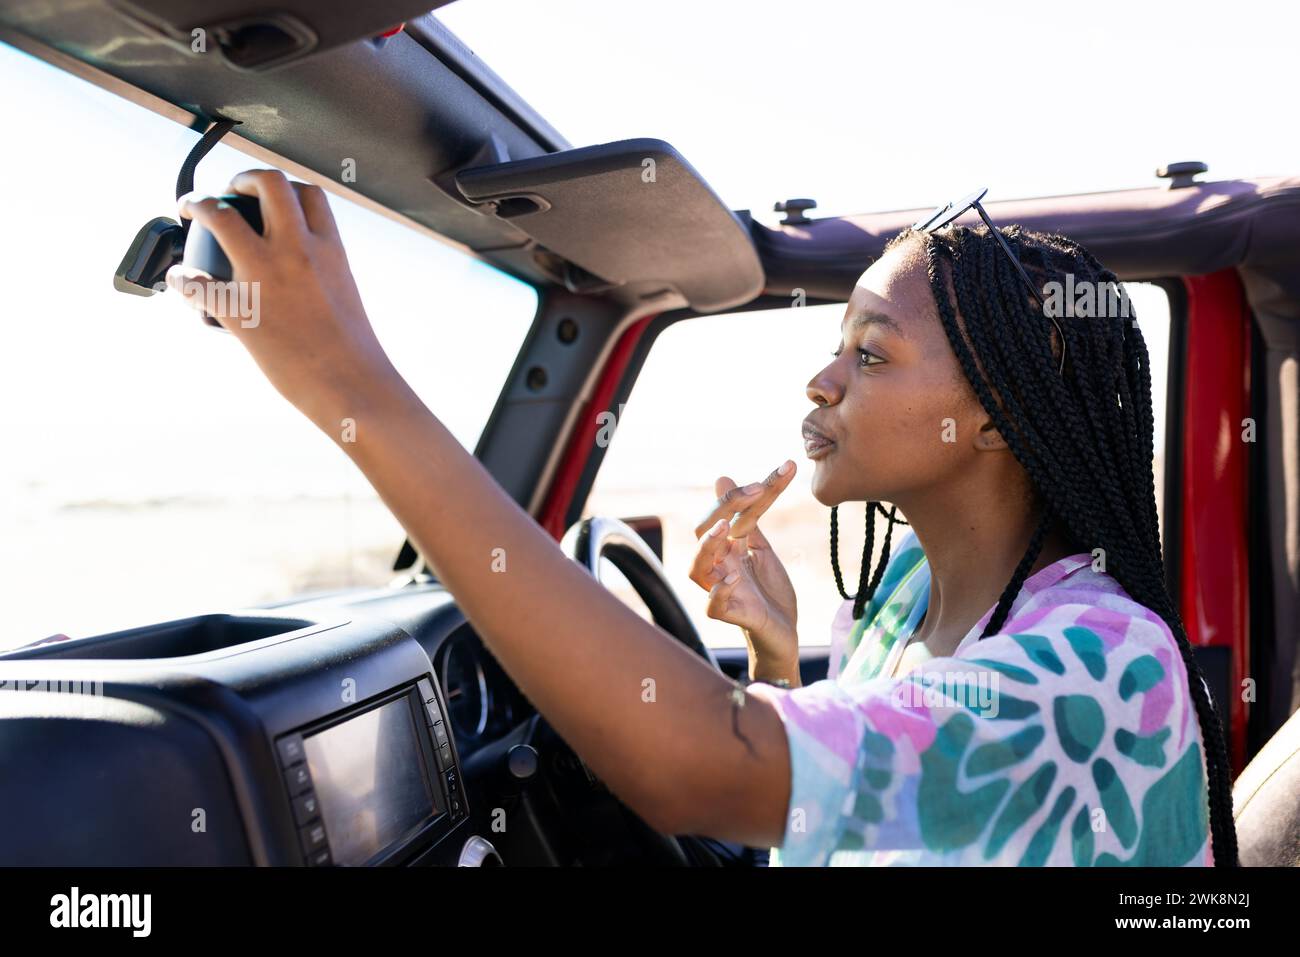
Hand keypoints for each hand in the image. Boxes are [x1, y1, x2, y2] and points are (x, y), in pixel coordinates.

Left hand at [165, 170, 399, 425]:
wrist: (353, 385)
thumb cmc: (354, 352)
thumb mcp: (344, 296)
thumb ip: (321, 272)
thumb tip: (301, 274)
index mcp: (329, 248)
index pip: (308, 192)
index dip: (285, 185)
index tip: (269, 194)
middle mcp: (296, 250)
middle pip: (266, 183)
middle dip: (241, 178)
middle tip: (228, 193)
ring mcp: (265, 275)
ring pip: (218, 215)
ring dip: (198, 205)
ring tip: (191, 210)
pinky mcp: (238, 309)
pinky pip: (194, 281)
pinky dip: (182, 277)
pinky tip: (181, 280)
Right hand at [689, 461, 798, 682]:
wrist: (783, 632)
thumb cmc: (768, 591)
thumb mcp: (760, 547)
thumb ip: (747, 516)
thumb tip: (722, 476)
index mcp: (726, 547)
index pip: (727, 512)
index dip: (748, 490)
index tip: (784, 469)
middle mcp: (718, 566)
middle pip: (704, 533)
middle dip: (724, 508)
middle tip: (754, 489)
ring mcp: (721, 590)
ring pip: (697, 568)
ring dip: (708, 547)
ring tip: (725, 529)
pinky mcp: (730, 615)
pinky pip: (713, 605)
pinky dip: (719, 592)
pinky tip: (732, 579)